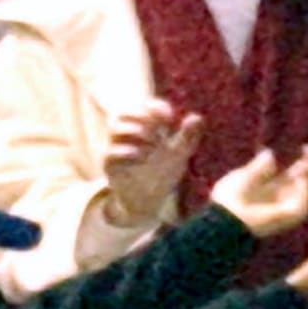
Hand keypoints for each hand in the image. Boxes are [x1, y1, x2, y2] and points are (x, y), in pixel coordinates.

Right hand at [102, 100, 201, 226]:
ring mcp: (116, 149)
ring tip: (153, 146)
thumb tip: (197, 117)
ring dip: (136, 132)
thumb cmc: (161, 172)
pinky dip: (126, 152)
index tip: (170, 118)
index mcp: (144, 128)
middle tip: (157, 129)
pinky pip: (110, 154)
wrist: (148, 200)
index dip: (156, 107)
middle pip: (123, 113)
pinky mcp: (110, 167)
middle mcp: (127, 135)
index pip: (144, 107)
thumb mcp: (178, 155)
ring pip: (114, 129)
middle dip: (140, 116)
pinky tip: (142, 157)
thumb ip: (187, 137)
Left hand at [208, 146, 307, 237]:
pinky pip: (307, 201)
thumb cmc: (229, 199)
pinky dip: (306, 188)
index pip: (299, 173)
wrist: (225, 217)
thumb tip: (270, 154)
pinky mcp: (292, 216)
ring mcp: (291, 207)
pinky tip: (300, 179)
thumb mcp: (244, 175)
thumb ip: (259, 166)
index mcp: (274, 187)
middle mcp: (286, 197)